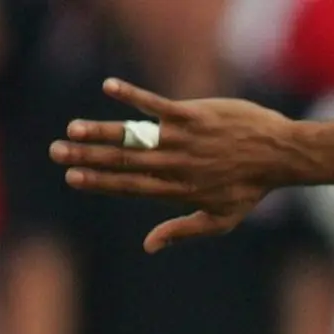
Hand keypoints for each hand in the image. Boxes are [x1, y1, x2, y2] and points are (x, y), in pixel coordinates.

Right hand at [50, 78, 303, 252]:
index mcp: (176, 190)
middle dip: (87, 157)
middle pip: (123, 161)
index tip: (73, 177)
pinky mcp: (193, 114)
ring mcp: (182, 138)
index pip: (129, 186)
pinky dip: (132, 96)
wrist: (277, 155)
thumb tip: (148, 246)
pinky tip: (108, 87)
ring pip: (135, 136)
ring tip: (73, 129)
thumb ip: (180, 231)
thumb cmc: (248, 190)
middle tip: (56, 151)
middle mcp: (174, 165)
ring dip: (101, 131)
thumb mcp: (218, 221)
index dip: (99, 181)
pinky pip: (157, 103)